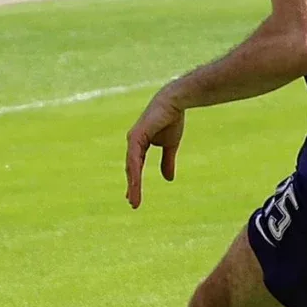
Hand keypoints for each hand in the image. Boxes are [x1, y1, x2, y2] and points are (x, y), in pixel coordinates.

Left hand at [124, 86, 186, 208]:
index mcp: (139, 145)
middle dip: (132, 188)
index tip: (133, 198)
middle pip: (131, 170)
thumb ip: (167, 161)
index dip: (135, 183)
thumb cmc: (171, 119)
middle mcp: (133, 143)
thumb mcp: (170, 145)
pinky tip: (135, 184)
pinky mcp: (136, 136)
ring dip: (132, 185)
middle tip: (132, 204)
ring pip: (131, 167)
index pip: (135, 168)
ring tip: (133, 200)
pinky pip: (134, 159)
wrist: (175, 102)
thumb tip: (168, 179)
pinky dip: (134, 172)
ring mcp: (133, 140)